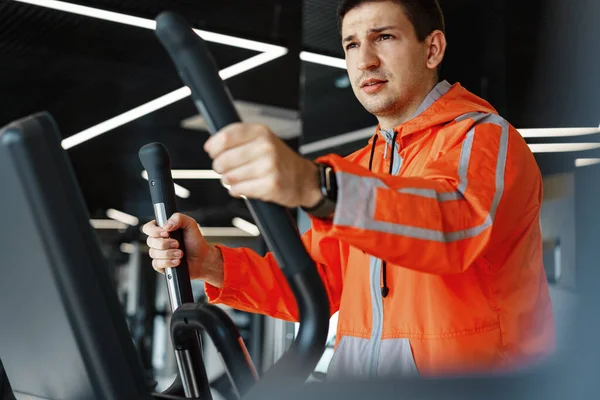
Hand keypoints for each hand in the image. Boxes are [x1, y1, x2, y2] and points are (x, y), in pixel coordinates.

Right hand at [141, 213, 223, 286]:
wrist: (202, 258)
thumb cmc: (195, 241)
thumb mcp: (190, 224)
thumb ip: (179, 218)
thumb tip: (166, 225)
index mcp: (163, 230)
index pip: (148, 228)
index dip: (154, 231)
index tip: (166, 233)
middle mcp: (159, 241)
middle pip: (150, 241)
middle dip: (165, 243)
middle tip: (178, 244)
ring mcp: (159, 253)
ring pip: (153, 253)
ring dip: (169, 254)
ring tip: (180, 253)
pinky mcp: (161, 265)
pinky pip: (157, 264)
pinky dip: (168, 262)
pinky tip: (177, 261)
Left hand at [204, 123, 322, 208]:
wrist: (304, 179)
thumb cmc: (280, 160)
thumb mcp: (263, 139)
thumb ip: (239, 138)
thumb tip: (212, 146)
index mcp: (261, 132)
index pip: (226, 137)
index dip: (214, 147)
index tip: (212, 152)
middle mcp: (266, 147)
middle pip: (223, 159)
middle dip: (219, 167)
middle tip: (226, 169)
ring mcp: (269, 166)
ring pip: (229, 176)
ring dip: (228, 180)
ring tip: (239, 178)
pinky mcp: (270, 185)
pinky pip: (239, 190)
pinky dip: (237, 191)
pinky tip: (245, 187)